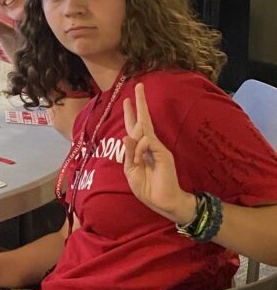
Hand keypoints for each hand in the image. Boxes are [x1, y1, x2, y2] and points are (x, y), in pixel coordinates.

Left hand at [122, 83, 195, 223]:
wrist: (163, 201)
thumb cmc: (147, 188)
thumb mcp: (131, 171)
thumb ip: (128, 153)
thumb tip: (126, 135)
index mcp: (140, 150)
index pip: (135, 128)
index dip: (131, 115)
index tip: (126, 100)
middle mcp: (150, 145)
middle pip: (143, 121)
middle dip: (140, 104)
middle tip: (137, 87)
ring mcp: (158, 148)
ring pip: (142, 132)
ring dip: (134, 143)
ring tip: (136, 161)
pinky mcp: (164, 153)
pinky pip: (146, 142)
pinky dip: (139, 149)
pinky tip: (139, 159)